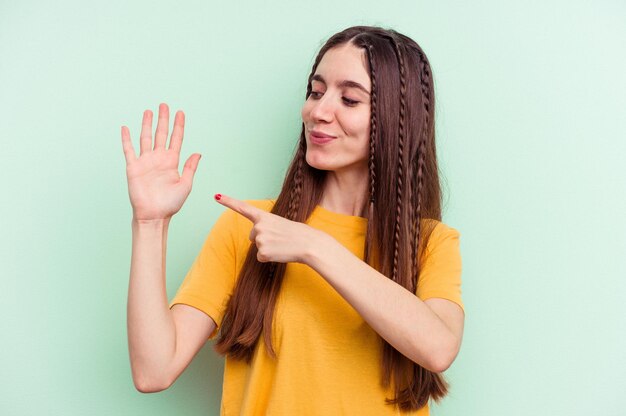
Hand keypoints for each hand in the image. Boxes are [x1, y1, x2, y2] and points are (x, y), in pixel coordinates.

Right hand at [121, 103, 200, 220]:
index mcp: (172, 162)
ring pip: (146, 138)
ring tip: (149, 111)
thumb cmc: (170, 204)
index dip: (179, 126)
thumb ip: (190, 168)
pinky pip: (129, 150)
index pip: (176, 139)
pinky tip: (126, 127)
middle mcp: (159, 159)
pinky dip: (126, 139)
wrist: (154, 215)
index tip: (180, 112)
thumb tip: (198, 153)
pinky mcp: (133, 167)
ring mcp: (146, 161)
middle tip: (164, 105)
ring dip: (147, 124)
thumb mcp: (185, 185)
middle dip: (163, 119)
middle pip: (161, 134)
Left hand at [215, 194, 323, 263]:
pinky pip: (261, 258)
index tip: (216, 196)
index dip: (228, 202)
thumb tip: (255, 239)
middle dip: (263, 239)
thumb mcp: (279, 224)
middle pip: (253, 237)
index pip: (242, 208)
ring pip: (258, 248)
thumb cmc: (296, 234)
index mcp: (264, 216)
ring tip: (282, 244)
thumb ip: (264, 227)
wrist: (309, 243)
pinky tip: (280, 253)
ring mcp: (260, 240)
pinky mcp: (263, 253)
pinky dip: (270, 258)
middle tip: (280, 238)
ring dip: (269, 248)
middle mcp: (259, 226)